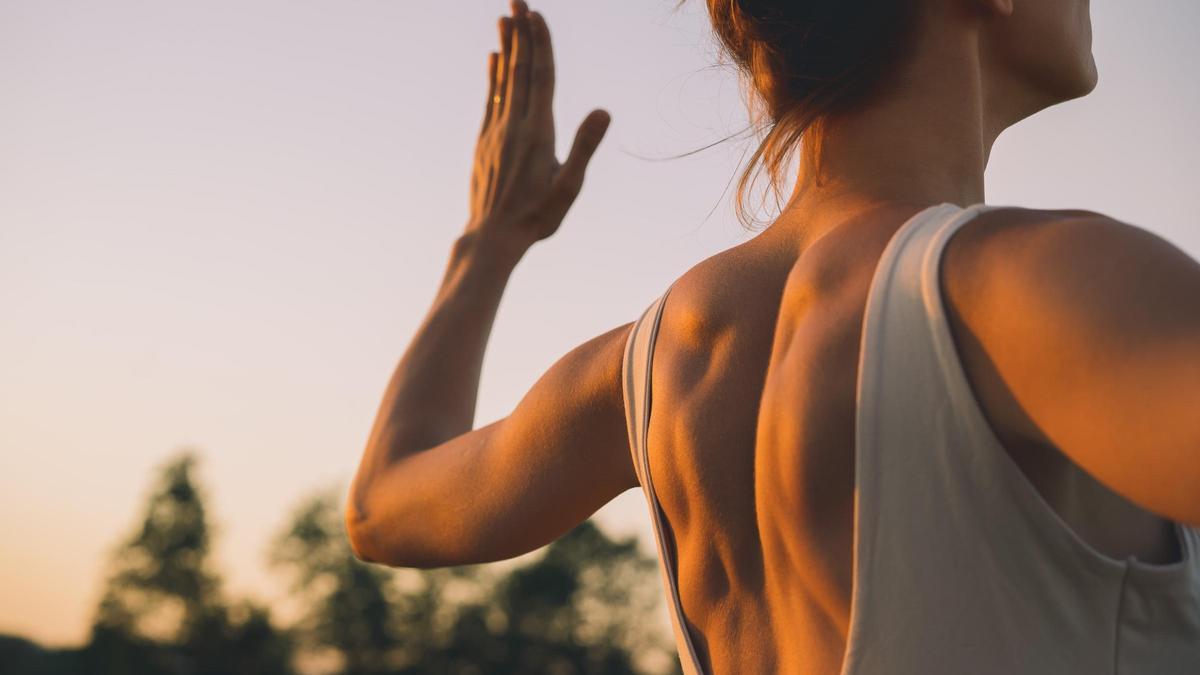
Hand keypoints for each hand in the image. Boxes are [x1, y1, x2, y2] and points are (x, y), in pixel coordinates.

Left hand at [464, 1, 611, 256]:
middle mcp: (514, 125)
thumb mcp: (569, 186)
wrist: (493, 237)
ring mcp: (496, 132)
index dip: (540, 44)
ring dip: (505, 47)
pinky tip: (493, 59)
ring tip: (504, 17)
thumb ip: (585, 146)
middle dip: (520, 33)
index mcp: (538, 133)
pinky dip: (493, 76)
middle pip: (519, 70)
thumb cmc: (537, 216)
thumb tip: (604, 110)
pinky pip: (490, 99)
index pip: (541, 77)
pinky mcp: (485, 141)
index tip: (536, 15)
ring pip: (502, 80)